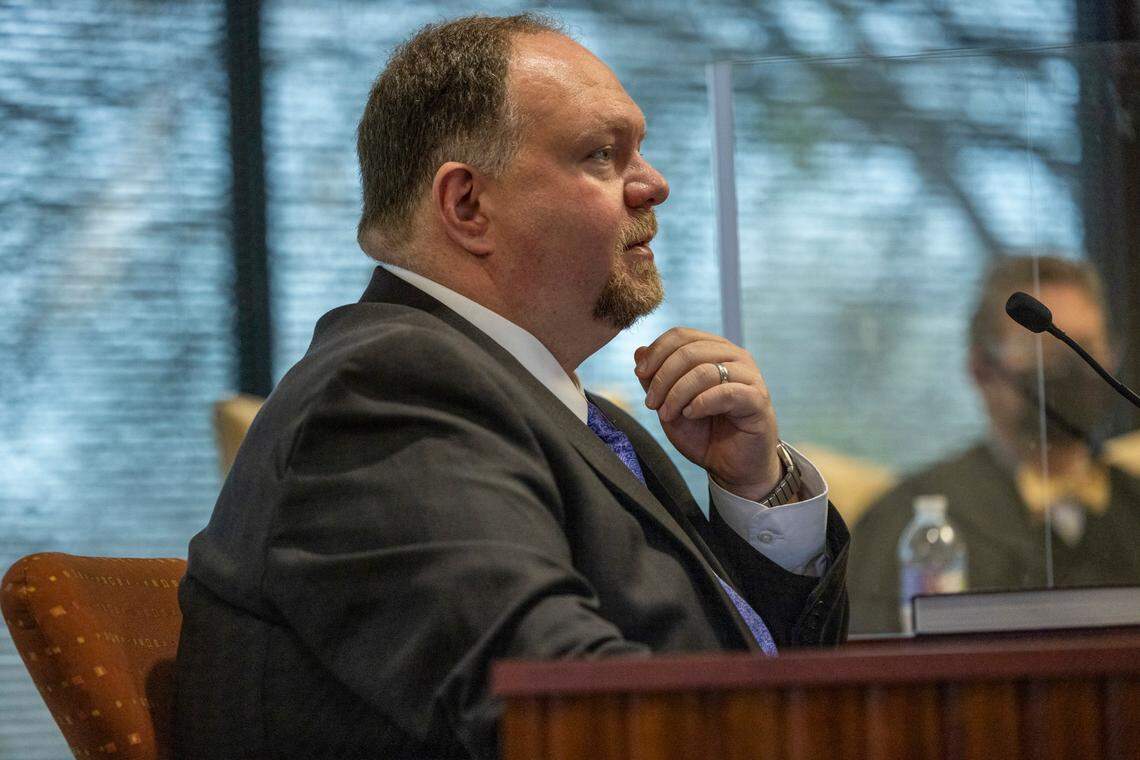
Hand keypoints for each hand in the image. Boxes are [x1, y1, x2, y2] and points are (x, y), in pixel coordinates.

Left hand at [634, 327, 781, 500]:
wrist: (732, 466)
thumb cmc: (703, 433)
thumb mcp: (669, 404)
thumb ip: (655, 379)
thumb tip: (639, 351)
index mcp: (714, 350)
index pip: (681, 335)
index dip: (656, 352)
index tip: (640, 374)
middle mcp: (734, 357)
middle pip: (690, 351)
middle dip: (663, 377)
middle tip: (651, 404)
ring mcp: (749, 376)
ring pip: (705, 370)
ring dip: (678, 393)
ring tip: (668, 414)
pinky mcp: (758, 400)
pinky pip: (726, 392)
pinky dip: (701, 402)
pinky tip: (691, 414)